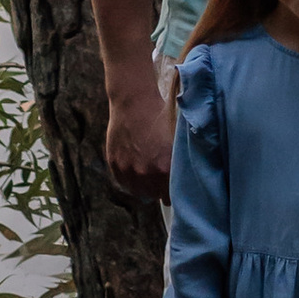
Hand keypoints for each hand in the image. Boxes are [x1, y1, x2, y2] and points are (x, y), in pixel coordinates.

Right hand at [104, 57, 175, 192]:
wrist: (135, 101)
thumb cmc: (160, 118)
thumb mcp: (176, 142)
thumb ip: (178, 165)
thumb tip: (184, 181)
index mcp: (165, 169)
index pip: (170, 196)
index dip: (173, 192)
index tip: (174, 188)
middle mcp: (145, 173)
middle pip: (154, 196)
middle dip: (158, 189)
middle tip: (161, 179)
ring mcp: (127, 170)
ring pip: (138, 191)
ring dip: (143, 186)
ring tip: (148, 174)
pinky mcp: (115, 164)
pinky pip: (124, 182)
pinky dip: (130, 179)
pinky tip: (136, 168)